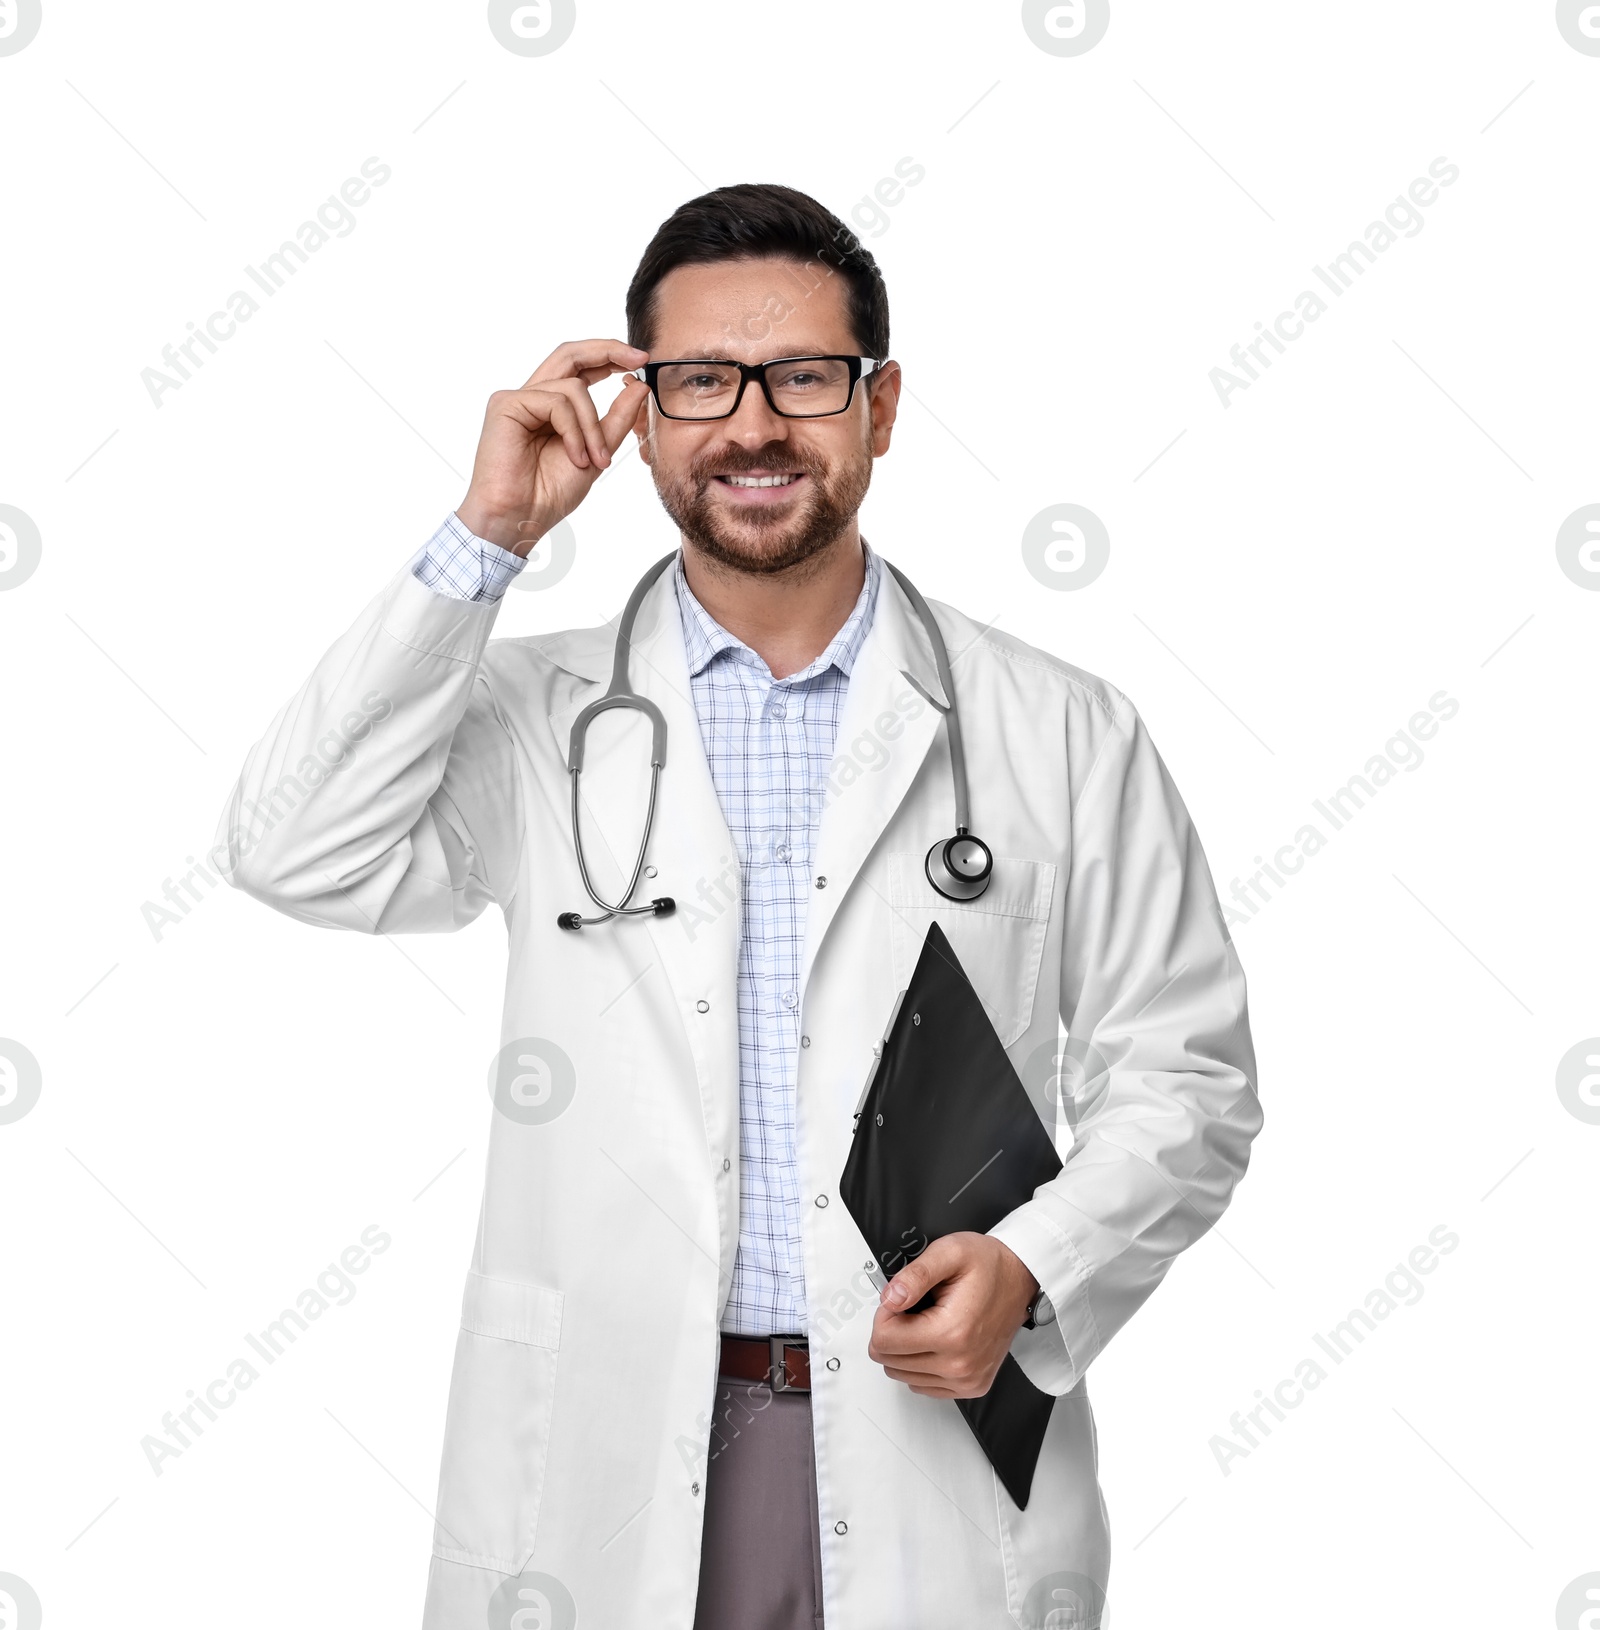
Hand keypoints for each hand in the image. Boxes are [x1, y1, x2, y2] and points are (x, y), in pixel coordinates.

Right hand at [456, 339, 650, 554]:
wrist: (520, 519)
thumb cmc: (549, 493)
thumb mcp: (597, 453)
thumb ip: (616, 420)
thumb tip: (638, 386)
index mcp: (551, 406)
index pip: (581, 367)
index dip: (610, 356)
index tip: (642, 360)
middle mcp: (532, 396)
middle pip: (570, 354)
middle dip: (608, 351)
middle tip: (639, 359)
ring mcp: (517, 399)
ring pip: (573, 388)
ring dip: (593, 426)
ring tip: (594, 460)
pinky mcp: (506, 405)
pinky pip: (556, 402)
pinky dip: (574, 431)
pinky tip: (575, 457)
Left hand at [868, 1233, 1038, 1398]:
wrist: (1020, 1278)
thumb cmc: (990, 1265)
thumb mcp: (949, 1252)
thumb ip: (914, 1275)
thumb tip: (890, 1298)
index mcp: (952, 1333)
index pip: (884, 1342)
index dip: (883, 1315)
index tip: (899, 1300)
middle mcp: (960, 1364)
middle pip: (890, 1361)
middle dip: (892, 1331)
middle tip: (913, 1307)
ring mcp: (967, 1379)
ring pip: (903, 1375)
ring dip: (905, 1348)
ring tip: (927, 1321)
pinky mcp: (971, 1386)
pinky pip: (923, 1385)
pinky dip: (919, 1363)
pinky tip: (934, 1339)